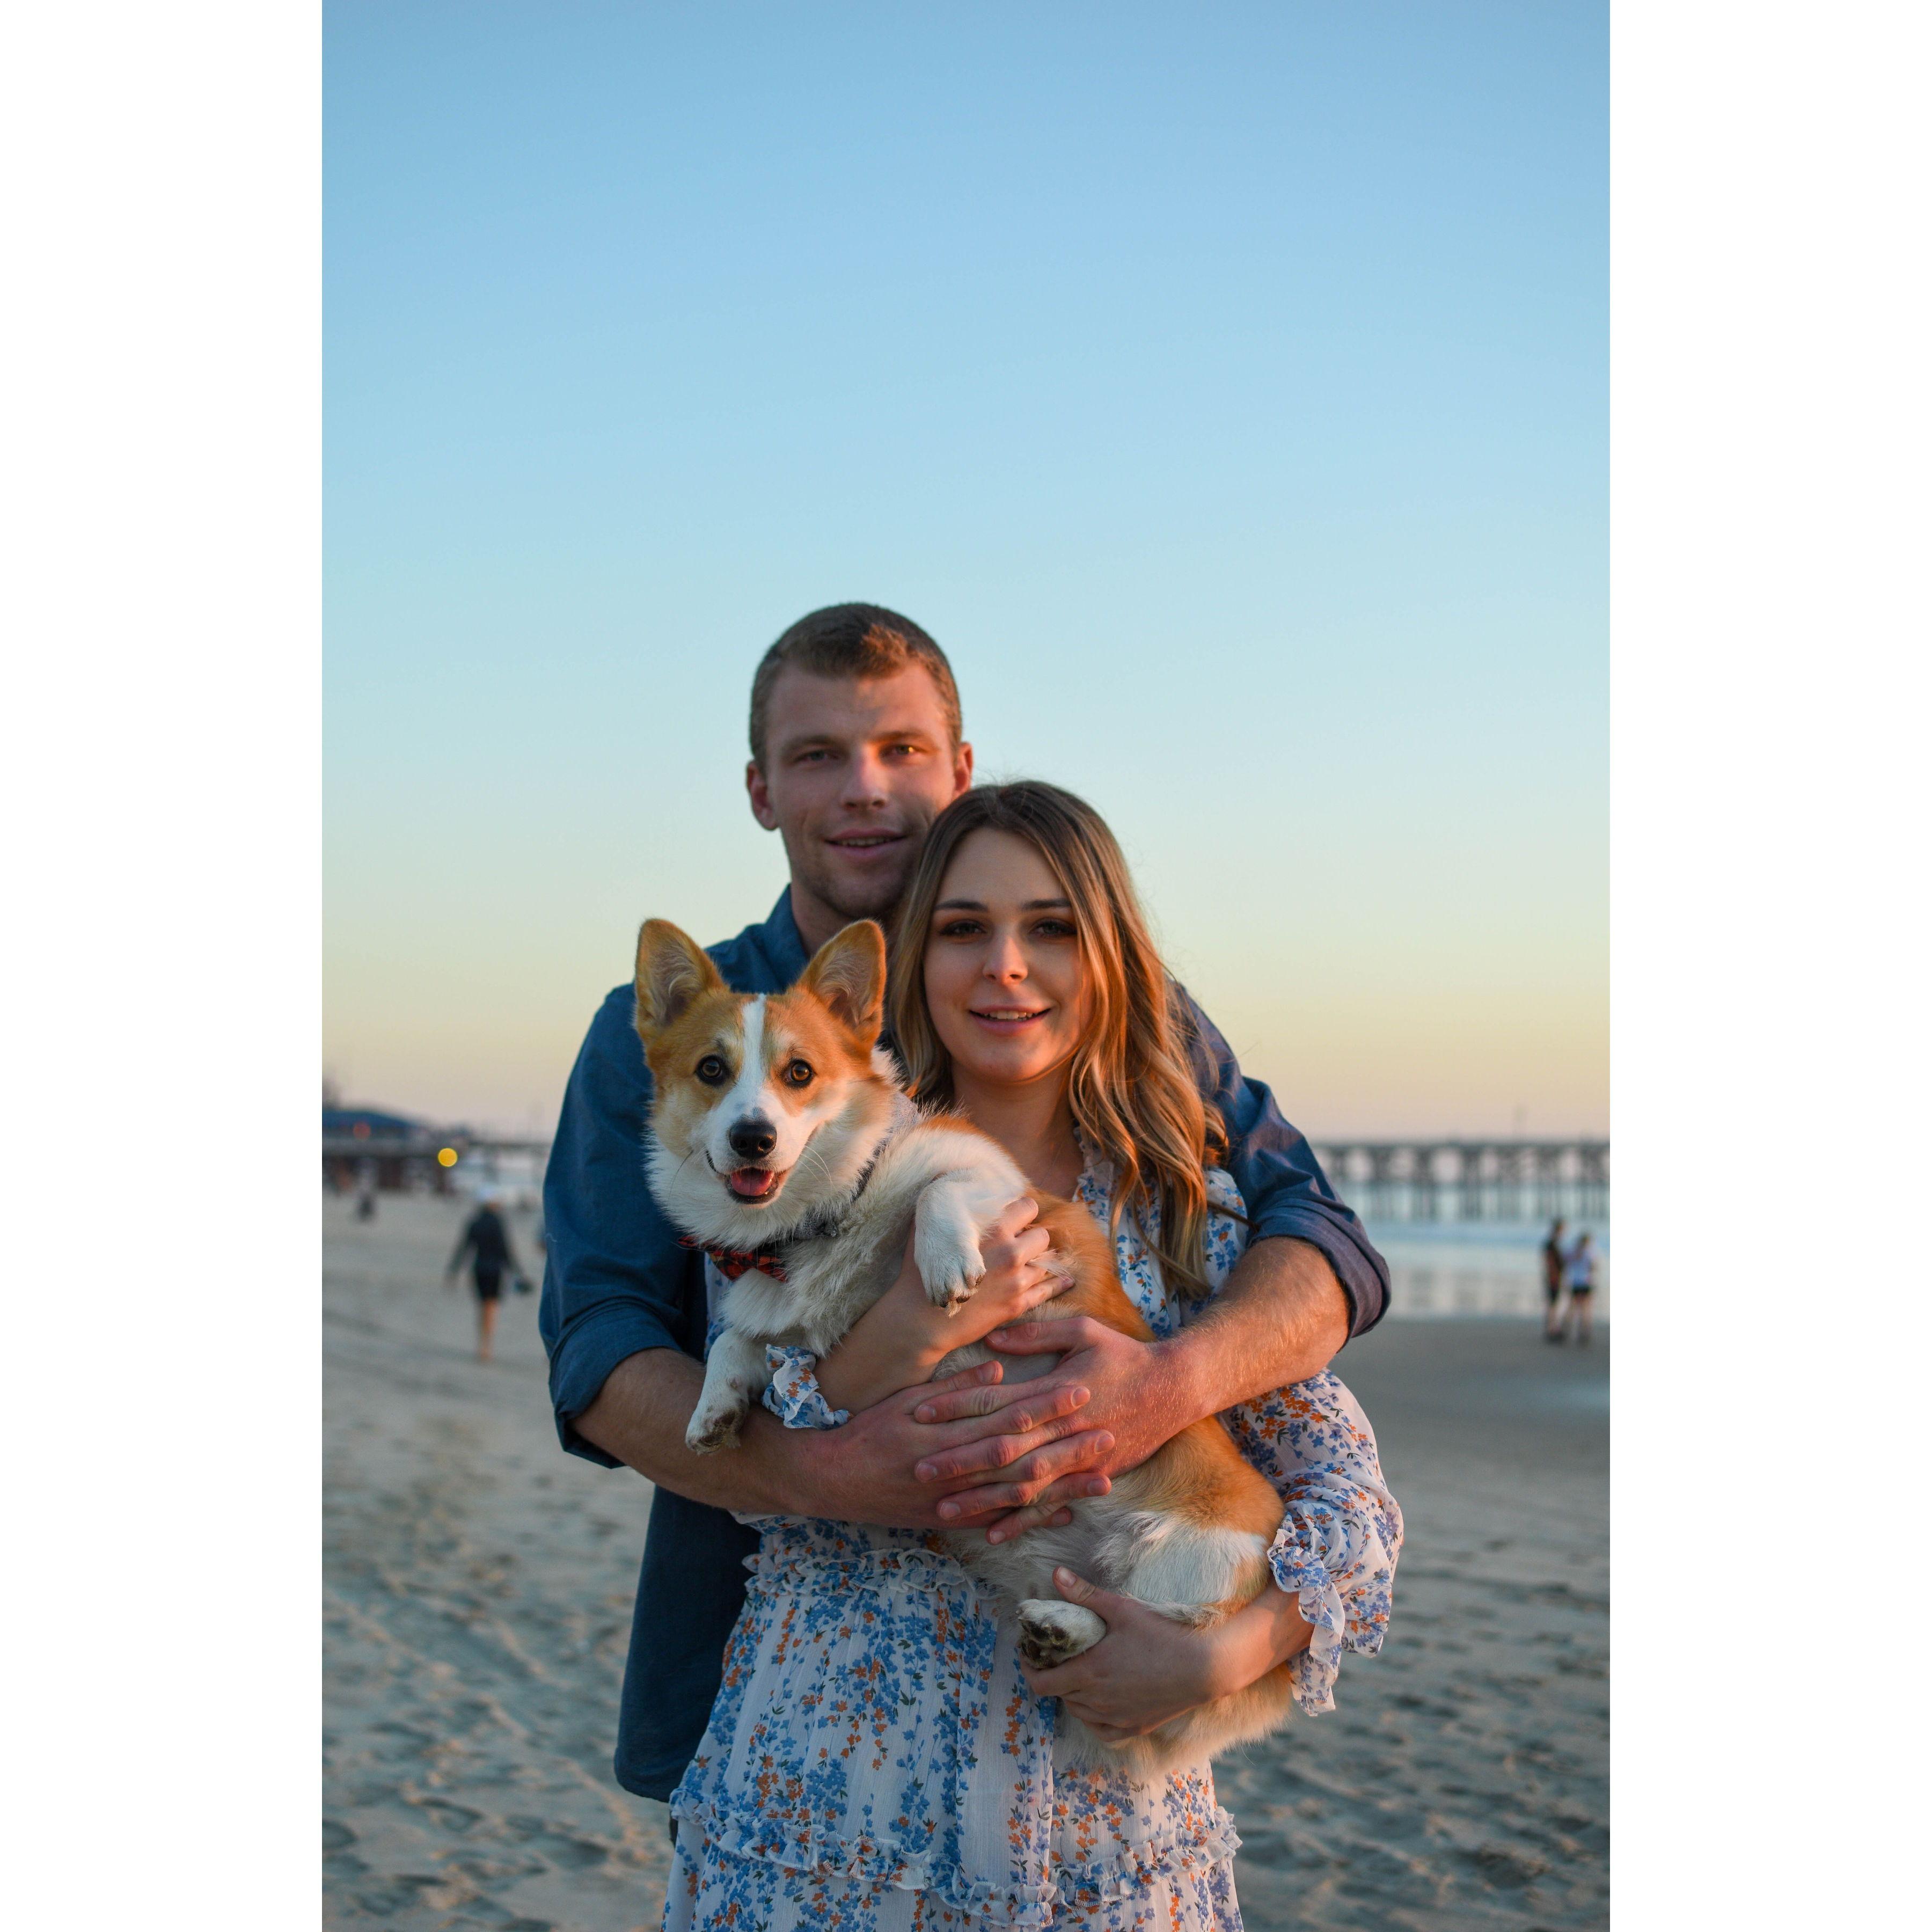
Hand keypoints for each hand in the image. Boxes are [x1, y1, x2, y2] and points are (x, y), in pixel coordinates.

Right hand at [785, 1362, 1114, 1531]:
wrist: (833, 1480)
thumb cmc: (868, 1431)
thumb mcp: (906, 1398)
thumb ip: (955, 1386)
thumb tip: (999, 1367)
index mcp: (948, 1429)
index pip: (1006, 1413)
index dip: (1045, 1404)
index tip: (1080, 1391)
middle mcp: (956, 1467)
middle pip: (1022, 1455)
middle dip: (1066, 1447)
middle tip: (1108, 1435)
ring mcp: (956, 1498)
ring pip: (1018, 1493)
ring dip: (1062, 1486)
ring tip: (1103, 1479)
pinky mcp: (952, 1519)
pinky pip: (1000, 1521)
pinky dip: (1032, 1519)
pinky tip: (1064, 1514)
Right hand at [814, 1199, 1065, 1415]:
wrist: (921, 1320)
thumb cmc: (920, 1272)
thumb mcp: (926, 1230)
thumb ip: (941, 1206)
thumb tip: (941, 1181)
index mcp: (994, 1229)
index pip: (1028, 1206)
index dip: (1021, 1212)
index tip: (1015, 1219)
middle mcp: (1011, 1253)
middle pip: (1042, 1234)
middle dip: (1032, 1237)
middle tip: (1022, 1242)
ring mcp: (1017, 1281)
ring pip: (1047, 1262)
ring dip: (1038, 1260)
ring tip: (1031, 1261)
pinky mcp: (1018, 1305)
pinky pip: (1049, 1290)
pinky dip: (1056, 1284)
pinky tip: (1063, 1281)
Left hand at [911, 1317, 1196, 1534]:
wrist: (1174, 1388)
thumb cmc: (1124, 1355)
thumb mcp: (1082, 1332)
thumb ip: (1035, 1335)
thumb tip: (991, 1339)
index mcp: (1055, 1391)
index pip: (996, 1400)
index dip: (957, 1408)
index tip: (920, 1414)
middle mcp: (1063, 1428)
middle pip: (1002, 1448)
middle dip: (959, 1460)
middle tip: (918, 1470)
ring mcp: (1077, 1457)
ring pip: (1021, 1483)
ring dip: (982, 1497)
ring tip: (943, 1508)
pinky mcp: (1090, 1476)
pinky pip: (1050, 1503)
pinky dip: (1022, 1520)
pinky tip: (993, 1534)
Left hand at [1019, 1567, 1312, 1741]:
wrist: (1204, 1666)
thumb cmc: (1161, 1634)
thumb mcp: (1121, 1609)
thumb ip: (1085, 1594)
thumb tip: (1055, 1573)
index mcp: (1089, 1672)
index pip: (1041, 1683)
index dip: (1028, 1668)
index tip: (1029, 1653)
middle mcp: (1097, 1701)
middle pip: (1058, 1696)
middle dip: (1051, 1675)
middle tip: (1055, 1656)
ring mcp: (1116, 1717)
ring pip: (1079, 1712)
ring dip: (1072, 1694)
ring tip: (1078, 1672)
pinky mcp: (1135, 1727)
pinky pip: (1102, 1730)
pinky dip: (1094, 1717)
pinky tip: (1099, 1702)